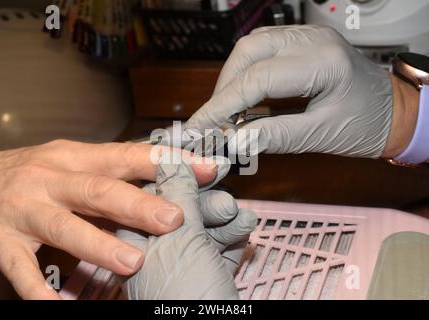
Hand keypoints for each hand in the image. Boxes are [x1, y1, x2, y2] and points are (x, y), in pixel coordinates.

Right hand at [0, 140, 217, 298]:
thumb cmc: (33, 176)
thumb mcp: (71, 165)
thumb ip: (113, 177)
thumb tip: (164, 186)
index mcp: (75, 157)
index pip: (127, 156)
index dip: (166, 162)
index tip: (206, 169)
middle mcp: (49, 179)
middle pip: (98, 189)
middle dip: (137, 204)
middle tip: (174, 219)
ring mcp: (23, 210)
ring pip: (64, 226)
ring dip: (98, 245)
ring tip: (133, 263)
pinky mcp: (0, 242)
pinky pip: (21, 270)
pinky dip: (40, 291)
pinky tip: (61, 308)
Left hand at [117, 153, 256, 298]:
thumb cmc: (185, 297)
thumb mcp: (179, 238)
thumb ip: (176, 196)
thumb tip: (173, 159)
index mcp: (134, 241)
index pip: (151, 195)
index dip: (179, 176)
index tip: (204, 165)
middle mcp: (155, 254)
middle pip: (183, 212)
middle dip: (208, 203)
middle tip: (225, 200)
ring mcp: (181, 269)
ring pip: (204, 231)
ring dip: (225, 221)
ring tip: (241, 216)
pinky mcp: (205, 281)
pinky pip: (219, 253)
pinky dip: (233, 242)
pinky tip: (244, 235)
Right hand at [186, 25, 409, 158]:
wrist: (394, 111)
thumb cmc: (368, 125)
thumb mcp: (322, 136)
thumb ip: (276, 136)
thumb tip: (235, 142)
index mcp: (323, 62)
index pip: (257, 78)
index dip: (223, 105)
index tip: (200, 127)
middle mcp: (312, 39)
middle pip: (248, 51)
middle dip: (223, 88)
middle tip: (212, 120)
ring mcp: (307, 36)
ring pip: (251, 45)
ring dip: (231, 78)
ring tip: (224, 110)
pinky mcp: (302, 41)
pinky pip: (262, 47)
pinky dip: (244, 71)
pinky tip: (241, 93)